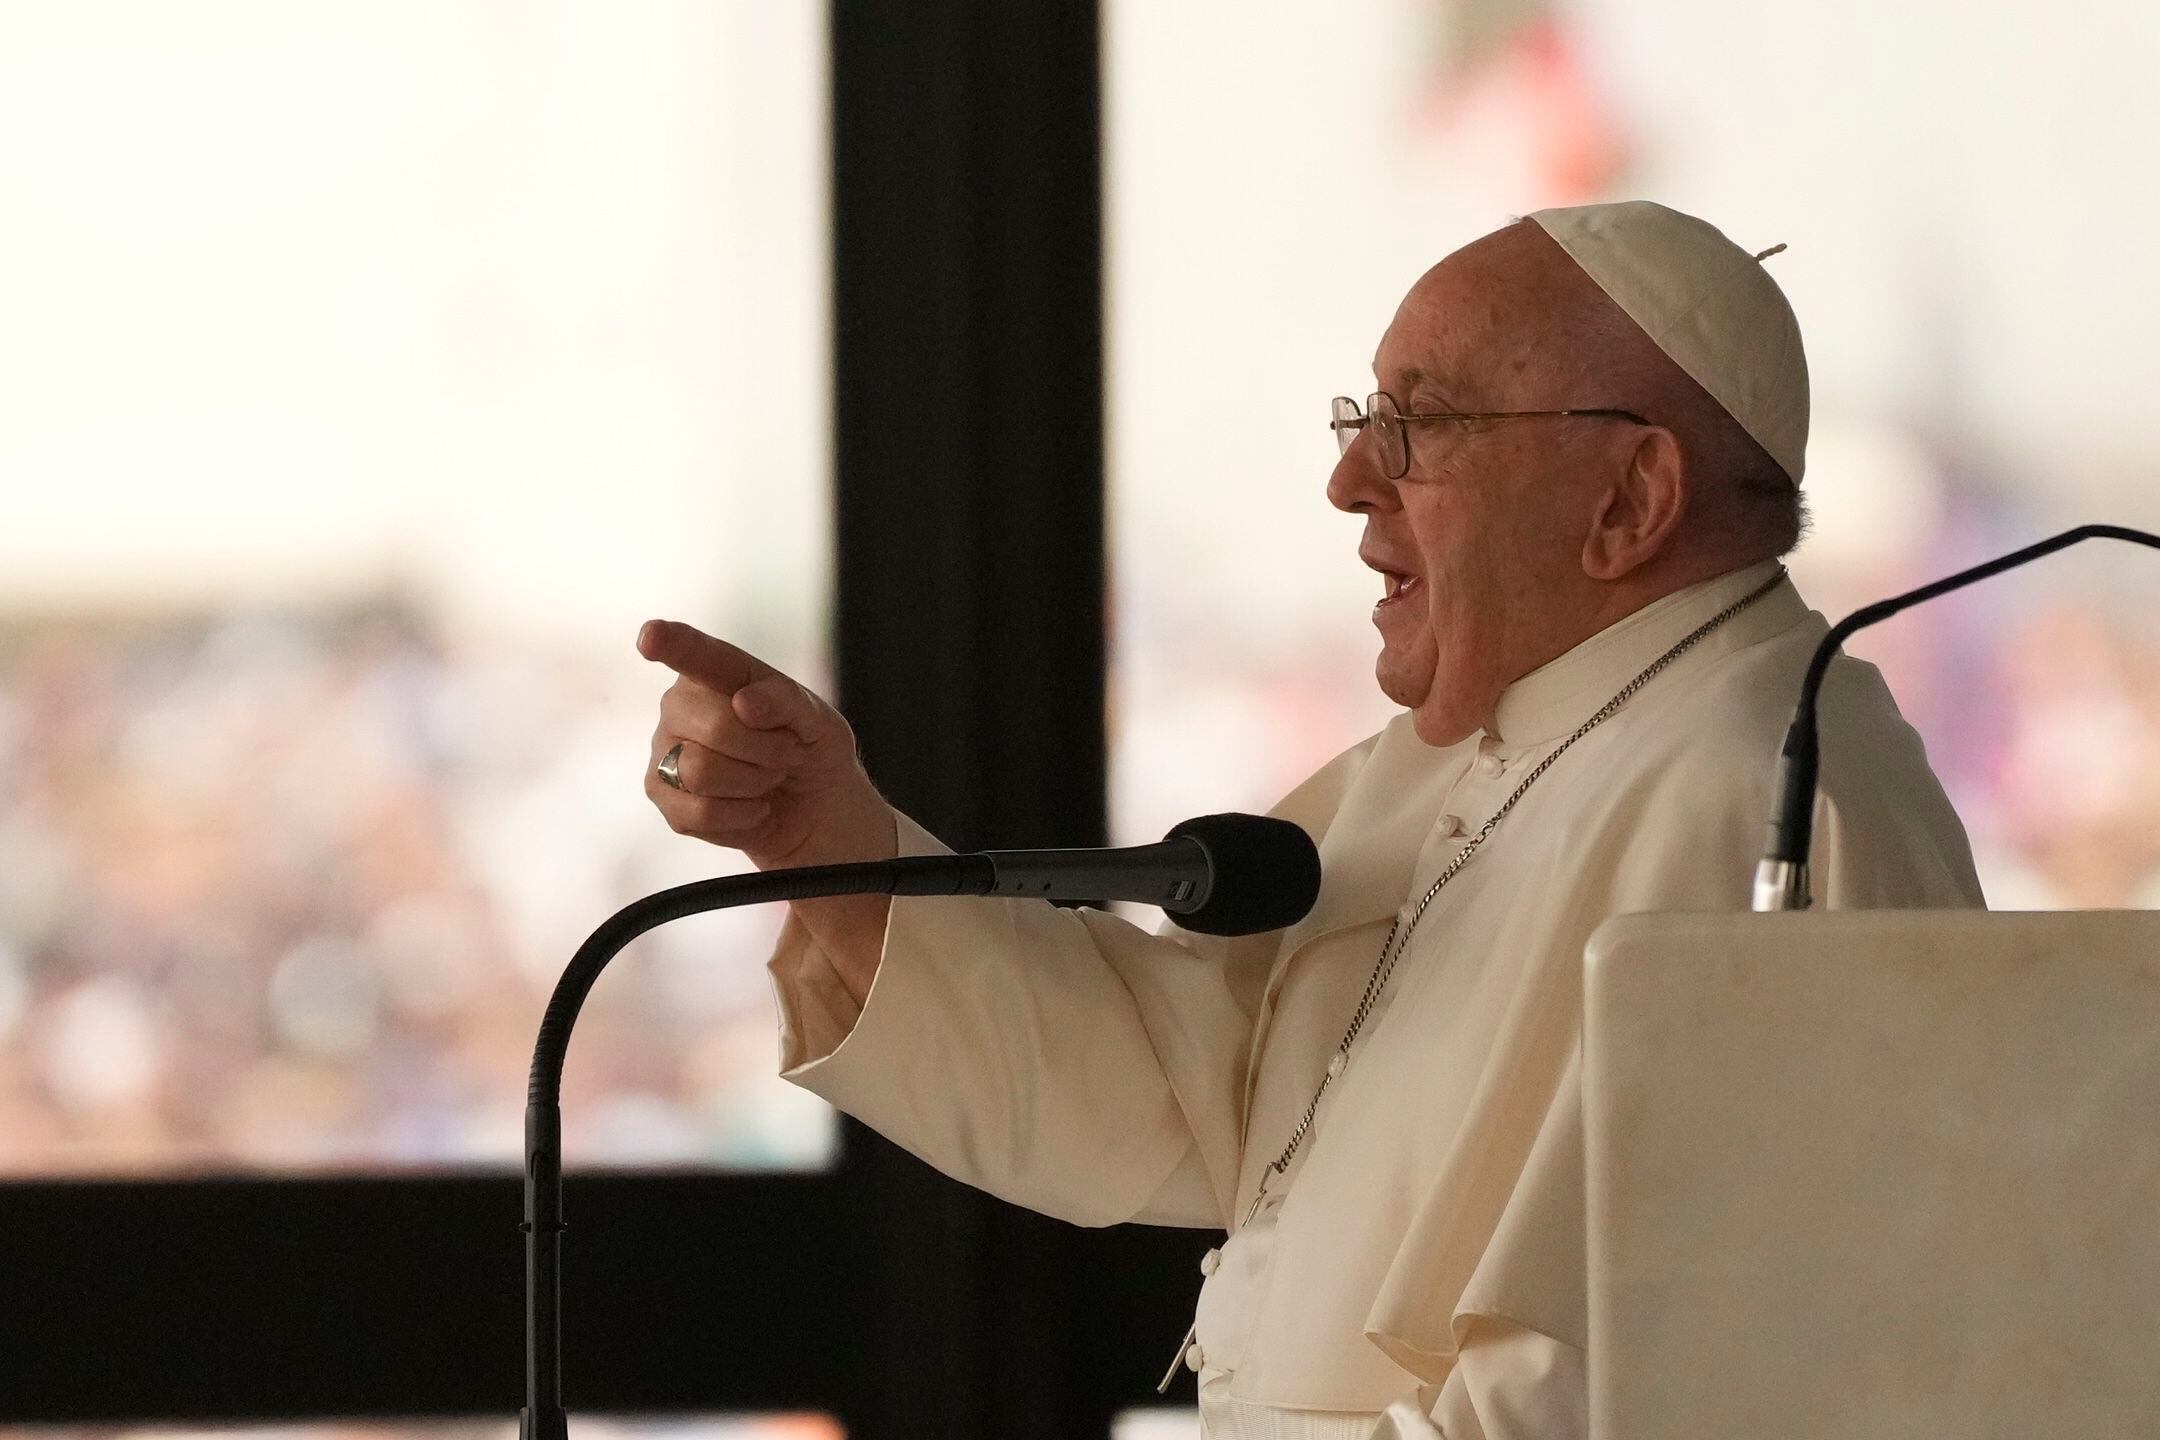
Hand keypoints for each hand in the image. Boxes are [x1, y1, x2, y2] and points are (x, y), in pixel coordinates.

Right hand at [637, 619, 895, 872]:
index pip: (693, 652)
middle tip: (787, 755)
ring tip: (768, 778)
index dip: (670, 642)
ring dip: (753, 782)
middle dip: (765, 750)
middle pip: (713, 726)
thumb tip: (743, 703)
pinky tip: (754, 809)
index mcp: (715, 672)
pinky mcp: (662, 795)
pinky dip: (742, 816)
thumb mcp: (818, 719)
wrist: (815, 806)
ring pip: (700, 771)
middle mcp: (679, 705)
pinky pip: (697, 812)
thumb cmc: (810, 748)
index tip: (650, 635)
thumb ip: (785, 702)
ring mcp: (664, 750)